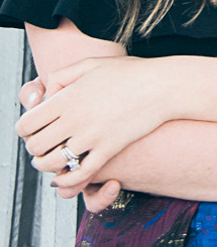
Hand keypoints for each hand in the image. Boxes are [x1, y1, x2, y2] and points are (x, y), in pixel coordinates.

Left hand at [16, 56, 171, 191]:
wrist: (163, 85)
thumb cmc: (128, 72)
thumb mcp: (91, 64)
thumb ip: (62, 76)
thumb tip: (46, 98)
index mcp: (68, 96)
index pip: (27, 123)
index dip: (25, 129)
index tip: (33, 128)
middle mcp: (76, 118)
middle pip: (35, 146)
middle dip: (34, 148)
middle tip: (43, 144)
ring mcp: (92, 136)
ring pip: (52, 165)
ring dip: (47, 165)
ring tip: (52, 159)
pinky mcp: (109, 150)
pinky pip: (79, 175)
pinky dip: (67, 181)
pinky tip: (67, 176)